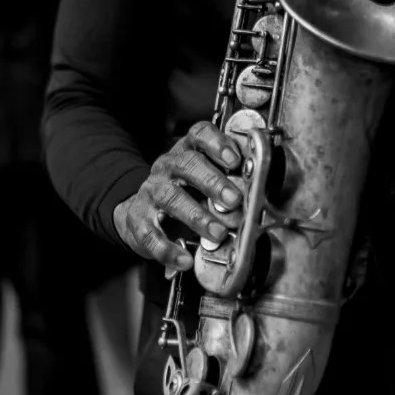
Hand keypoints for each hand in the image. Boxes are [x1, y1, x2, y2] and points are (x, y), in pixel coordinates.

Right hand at [112, 121, 244, 268]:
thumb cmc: (183, 194)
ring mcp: (151, 191)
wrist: (139, 212)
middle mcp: (167, 167)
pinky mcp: (138, 219)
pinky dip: (168, 249)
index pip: (199, 135)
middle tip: (234, 200)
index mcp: (186, 152)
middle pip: (187, 164)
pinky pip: (151, 233)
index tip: (235, 159)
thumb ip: (228, 183)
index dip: (217, 143)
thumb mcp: (204, 182)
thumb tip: (257, 195)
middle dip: (213, 182)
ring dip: (197, 216)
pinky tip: (184, 259)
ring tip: (218, 233)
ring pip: (170, 197)